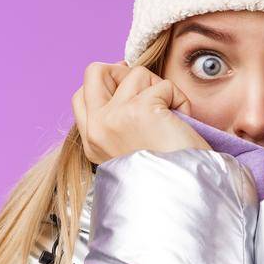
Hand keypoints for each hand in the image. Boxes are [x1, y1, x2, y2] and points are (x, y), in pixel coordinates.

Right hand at [70, 61, 209, 165]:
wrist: (183, 195)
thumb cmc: (166, 173)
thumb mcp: (128, 148)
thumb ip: (116, 118)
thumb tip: (120, 69)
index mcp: (92, 142)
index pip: (80, 95)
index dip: (106, 84)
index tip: (132, 92)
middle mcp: (97, 129)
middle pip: (95, 71)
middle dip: (125, 73)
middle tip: (148, 92)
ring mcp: (115, 118)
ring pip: (135, 73)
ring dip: (160, 90)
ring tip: (171, 119)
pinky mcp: (140, 110)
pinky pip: (163, 85)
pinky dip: (180, 101)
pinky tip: (182, 123)